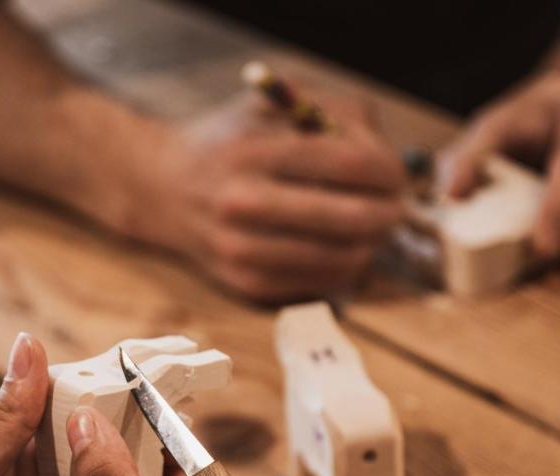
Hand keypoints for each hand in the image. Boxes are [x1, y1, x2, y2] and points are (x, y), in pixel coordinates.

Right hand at [137, 91, 405, 302]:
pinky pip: (318, 284)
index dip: (388, 171)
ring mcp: (241, 250)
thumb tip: (386, 155)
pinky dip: (341, 268)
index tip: (396, 173)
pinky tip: (338, 248)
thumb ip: (333, 115)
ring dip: (369, 244)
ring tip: (369, 228)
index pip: (349, 165)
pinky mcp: (244, 283)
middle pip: (351, 218)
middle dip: (389, 213)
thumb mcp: (272, 107)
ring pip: (341, 258)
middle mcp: (243, 203)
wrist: (163, 188)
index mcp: (254, 151)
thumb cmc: (231, 142)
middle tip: (395, 206)